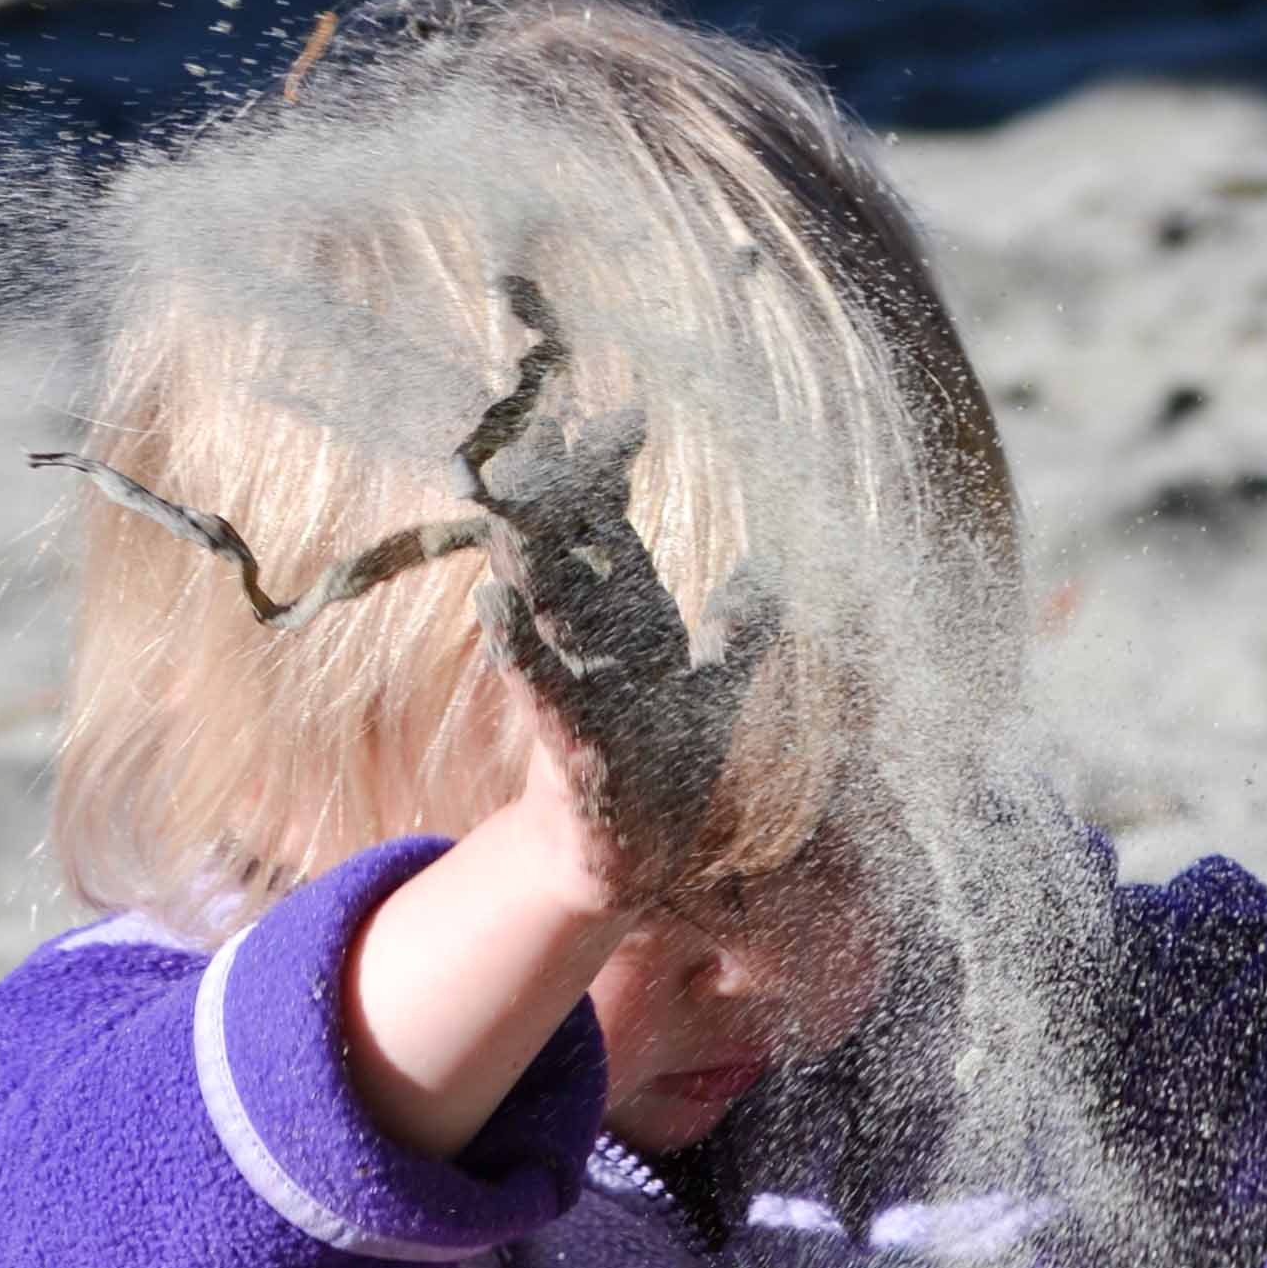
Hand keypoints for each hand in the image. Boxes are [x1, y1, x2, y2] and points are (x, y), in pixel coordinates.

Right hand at [460, 277, 780, 910]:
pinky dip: (519, 644)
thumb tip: (772, 570)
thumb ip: (742, 632)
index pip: (610, 527)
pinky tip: (494, 601)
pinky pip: (541, 683)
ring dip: (523, 547)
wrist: (630, 859)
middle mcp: (590, 643)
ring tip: (501, 491)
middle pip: (565, 549)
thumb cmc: (666, 774)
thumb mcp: (715, 693)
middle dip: (551, 488)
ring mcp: (572, 685)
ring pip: (543, 604)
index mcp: (625, 621)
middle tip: (533, 418)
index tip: (624, 407)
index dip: (612, 471)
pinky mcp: (567, 740)